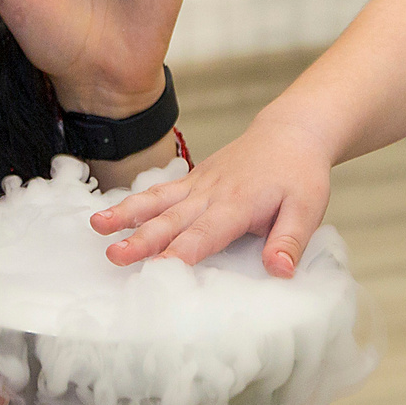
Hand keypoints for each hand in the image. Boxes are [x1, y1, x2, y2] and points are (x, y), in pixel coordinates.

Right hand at [89, 113, 333, 273]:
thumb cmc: (300, 174)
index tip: (158, 269)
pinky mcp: (193, 180)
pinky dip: (135, 202)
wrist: (291, 133)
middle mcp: (211, 193)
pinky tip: (111, 214)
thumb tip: (279, 271)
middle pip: (172, 220)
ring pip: (157, 201)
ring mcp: (198, 184)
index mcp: (238, 204)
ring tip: (97, 226)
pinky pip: (160, 191)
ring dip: (126, 214)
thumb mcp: (308, 209)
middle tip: (114, 255)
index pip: (205, 233)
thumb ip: (290, 240)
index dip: (181, 251)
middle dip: (141, 239)